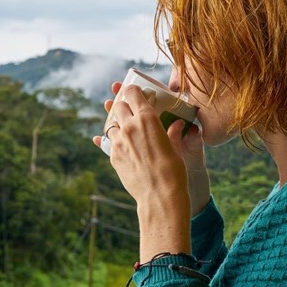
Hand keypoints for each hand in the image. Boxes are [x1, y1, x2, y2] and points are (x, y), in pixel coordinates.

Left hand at [93, 82, 210, 215]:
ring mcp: (118, 141)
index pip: (132, 93)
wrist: (159, 196)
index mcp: (147, 118)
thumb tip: (177, 125)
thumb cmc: (174, 171)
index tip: (135, 92)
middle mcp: (129, 126)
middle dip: (123, 106)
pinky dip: (114, 141)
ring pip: (111, 124)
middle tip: (131, 111)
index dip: (132, 90)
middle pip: (118, 106)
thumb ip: (172, 133)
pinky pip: (109, 143)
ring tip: (126, 130)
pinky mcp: (112, 156)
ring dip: (117, 124)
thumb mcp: (176, 148)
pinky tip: (121, 145)